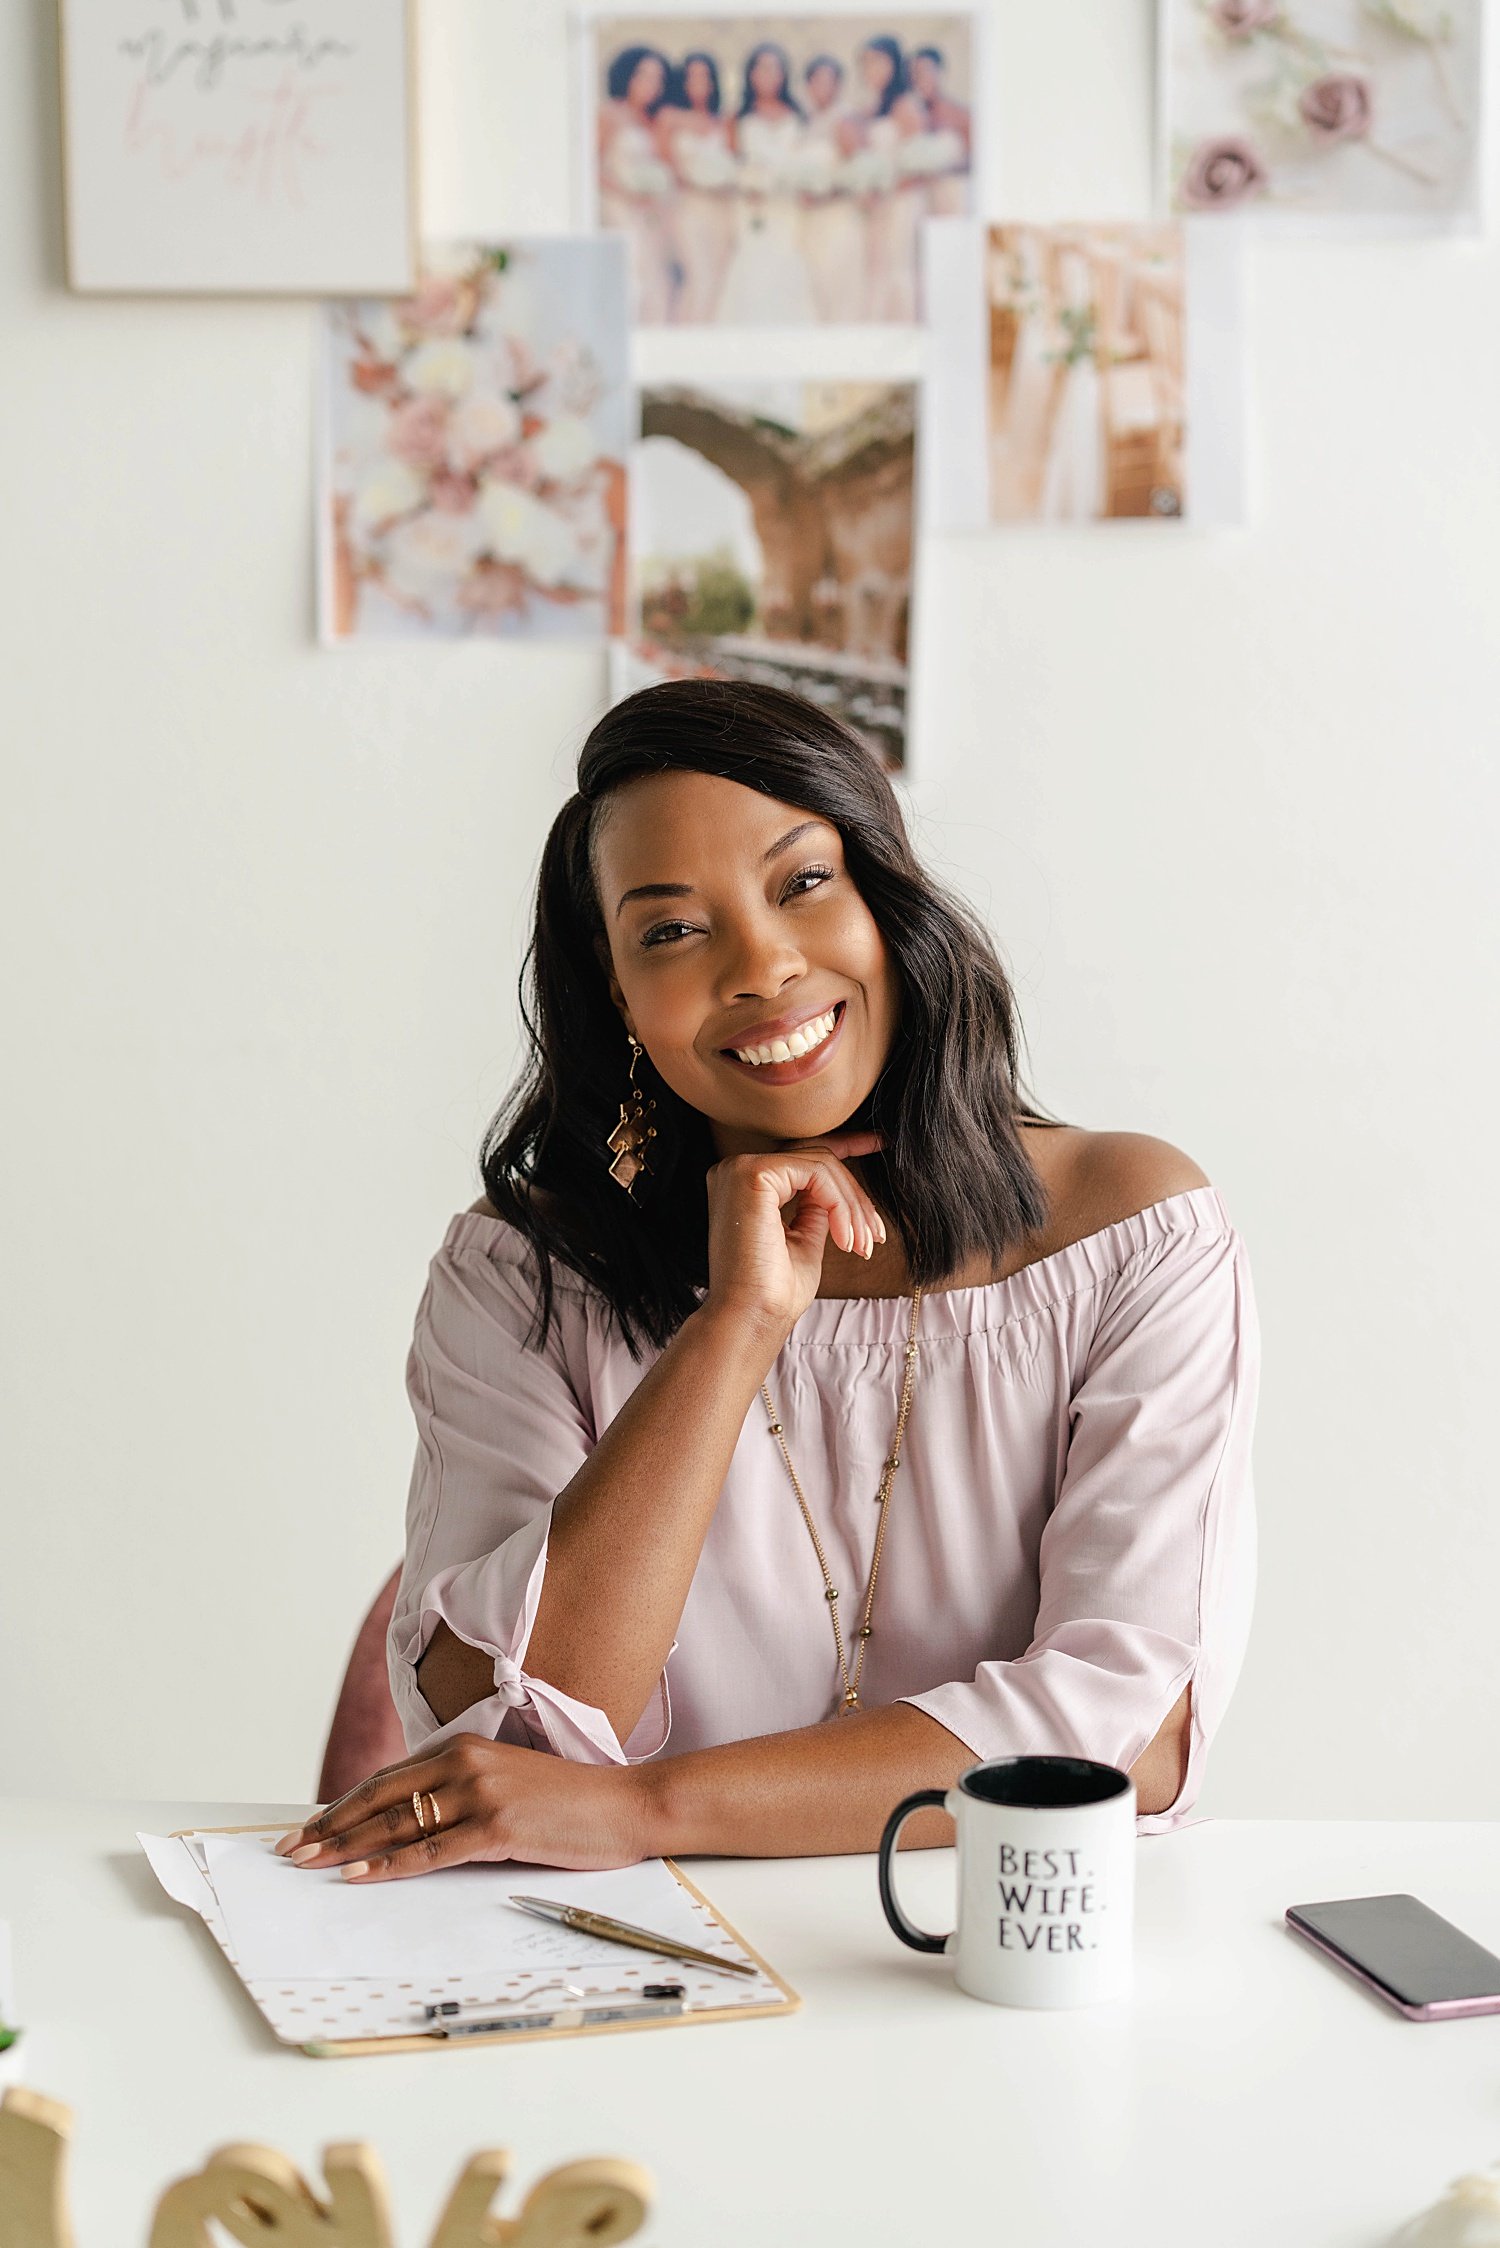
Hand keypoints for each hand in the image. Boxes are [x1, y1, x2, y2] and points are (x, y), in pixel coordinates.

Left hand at [272, 1737, 651, 1880]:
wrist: (625, 1806)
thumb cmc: (567, 1803)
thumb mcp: (506, 1783)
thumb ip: (460, 1793)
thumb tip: (406, 1824)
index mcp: (465, 1746)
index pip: (386, 1779)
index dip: (342, 1806)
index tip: (308, 1828)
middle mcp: (467, 1762)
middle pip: (381, 1799)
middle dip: (329, 1827)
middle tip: (289, 1850)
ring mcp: (483, 1793)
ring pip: (398, 1825)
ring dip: (347, 1848)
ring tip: (310, 1865)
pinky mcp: (499, 1827)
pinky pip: (431, 1851)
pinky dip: (389, 1865)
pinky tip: (359, 1876)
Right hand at [702, 1130, 885, 1339]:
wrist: (752, 1318)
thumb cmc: (775, 1292)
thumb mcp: (803, 1240)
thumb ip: (815, 1209)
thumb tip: (838, 1191)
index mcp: (743, 1184)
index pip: (799, 1154)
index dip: (844, 1145)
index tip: (878, 1143)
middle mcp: (735, 1169)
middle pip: (816, 1159)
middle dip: (855, 1196)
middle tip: (875, 1236)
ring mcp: (740, 1168)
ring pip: (822, 1165)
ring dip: (852, 1208)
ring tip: (862, 1245)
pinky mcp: (752, 1174)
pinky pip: (816, 1173)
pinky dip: (840, 1206)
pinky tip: (845, 1241)